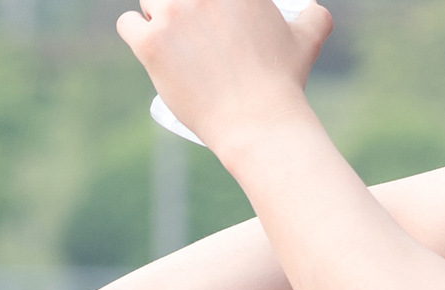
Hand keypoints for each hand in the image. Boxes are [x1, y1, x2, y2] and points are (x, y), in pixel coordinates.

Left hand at [116, 0, 331, 151]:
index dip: (198, 0)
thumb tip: (317, 11)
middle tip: (186, 25)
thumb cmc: (283, 83)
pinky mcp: (151, 44)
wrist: (259, 123)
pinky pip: (127, 24)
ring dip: (155, 13)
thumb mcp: (307, 40)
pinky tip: (145, 43)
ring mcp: (172, 14)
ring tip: (168, 36)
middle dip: (179, 3)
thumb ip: (315, 17)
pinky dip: (135, 32)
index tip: (200, 11)